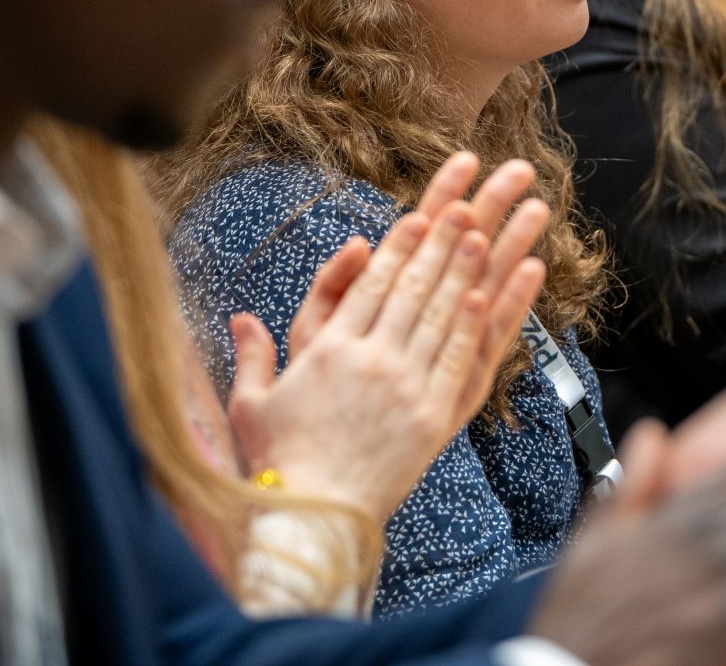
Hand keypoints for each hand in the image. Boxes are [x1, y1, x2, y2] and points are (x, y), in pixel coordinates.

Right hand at [226, 153, 550, 522]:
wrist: (318, 516)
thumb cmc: (283, 462)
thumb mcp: (252, 405)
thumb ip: (253, 355)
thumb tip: (242, 317)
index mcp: (328, 352)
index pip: (370, 286)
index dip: (398, 247)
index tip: (417, 217)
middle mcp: (370, 361)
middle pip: (412, 289)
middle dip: (438, 244)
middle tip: (462, 209)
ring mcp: (405, 387)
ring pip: (439, 316)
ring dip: (462, 273)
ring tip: (480, 238)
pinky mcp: (433, 416)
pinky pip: (457, 360)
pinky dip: (472, 326)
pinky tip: (484, 297)